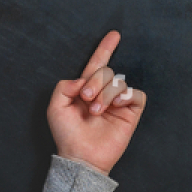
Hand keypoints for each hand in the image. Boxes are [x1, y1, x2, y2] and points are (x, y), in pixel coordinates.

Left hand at [47, 30, 144, 177]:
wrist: (81, 157)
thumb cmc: (67, 135)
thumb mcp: (56, 107)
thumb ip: (65, 86)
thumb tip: (84, 79)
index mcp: (87, 89)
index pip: (97, 64)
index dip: (105, 49)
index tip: (114, 34)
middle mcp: (103, 94)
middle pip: (107, 71)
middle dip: (95, 82)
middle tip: (86, 99)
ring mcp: (118, 104)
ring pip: (120, 81)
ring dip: (106, 94)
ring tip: (97, 111)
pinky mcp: (130, 113)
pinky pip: (136, 94)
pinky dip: (126, 96)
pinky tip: (116, 106)